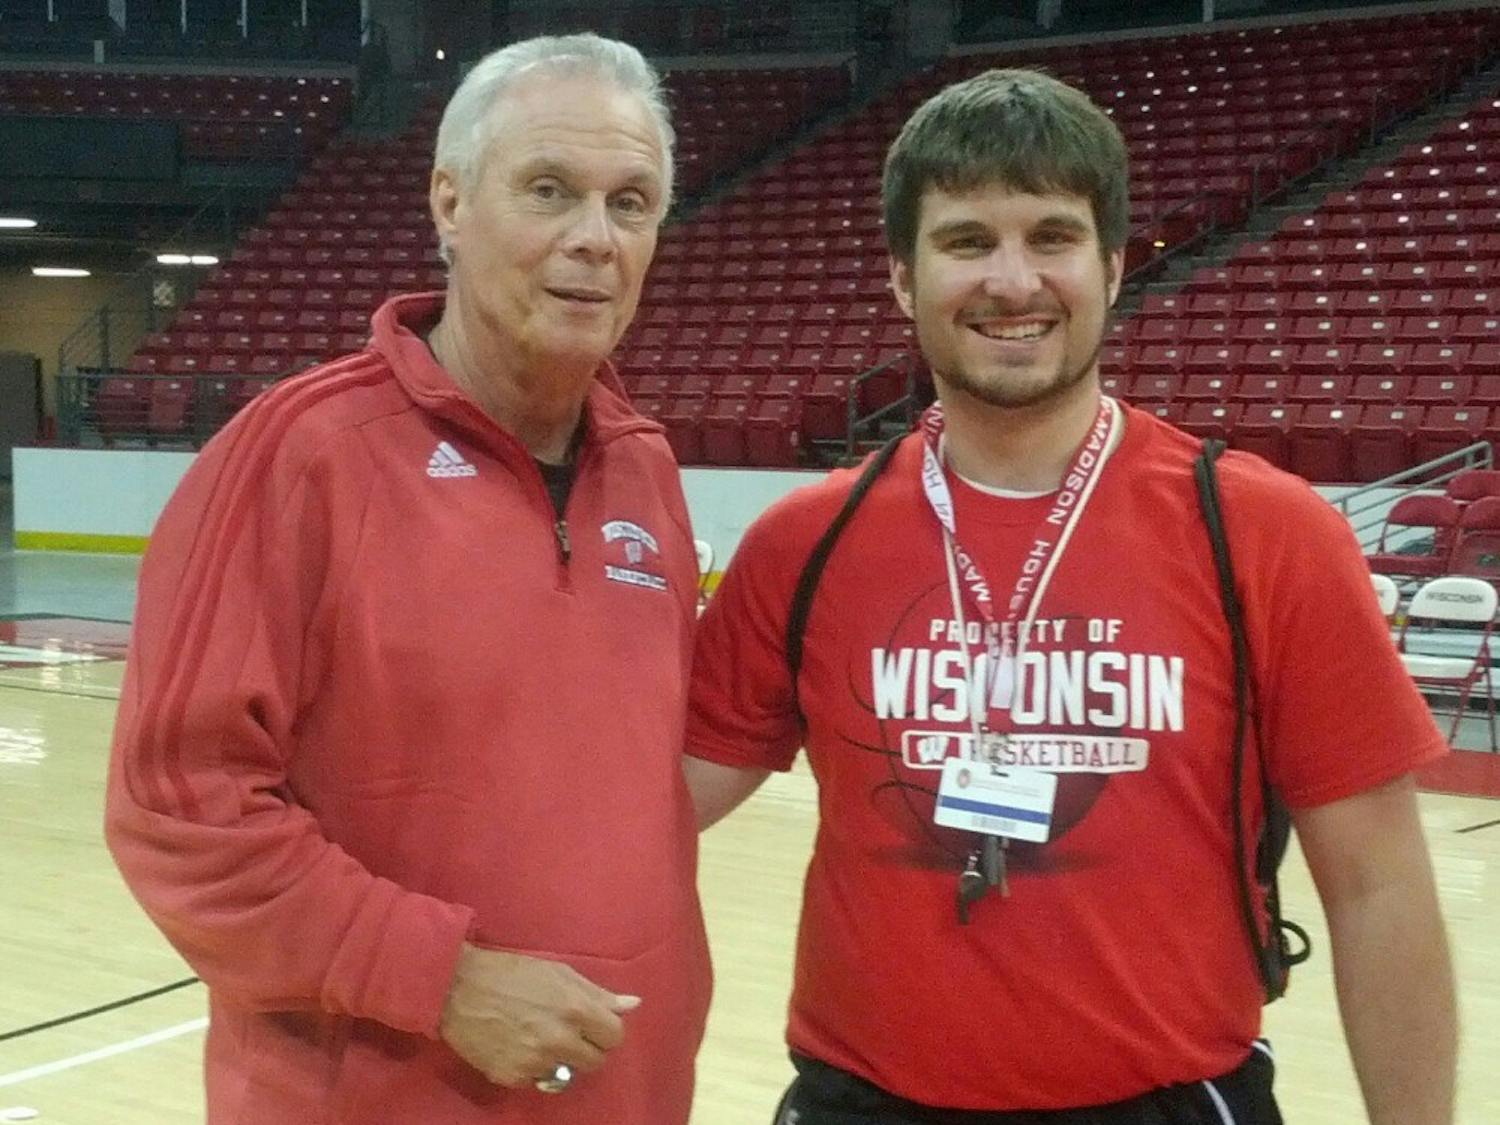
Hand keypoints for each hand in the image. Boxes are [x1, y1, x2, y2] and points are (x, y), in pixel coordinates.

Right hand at [437, 943, 639, 1087]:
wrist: (456, 988)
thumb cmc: (511, 973)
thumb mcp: (558, 973)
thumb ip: (597, 993)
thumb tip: (633, 1005)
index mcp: (575, 1008)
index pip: (614, 1037)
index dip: (605, 1031)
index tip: (593, 1026)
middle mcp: (559, 1039)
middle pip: (595, 1061)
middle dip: (586, 1048)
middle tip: (566, 1033)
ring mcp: (535, 1061)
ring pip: (565, 1072)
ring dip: (557, 1058)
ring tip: (535, 1036)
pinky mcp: (512, 1077)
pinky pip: (534, 1078)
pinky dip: (528, 1066)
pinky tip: (514, 1044)